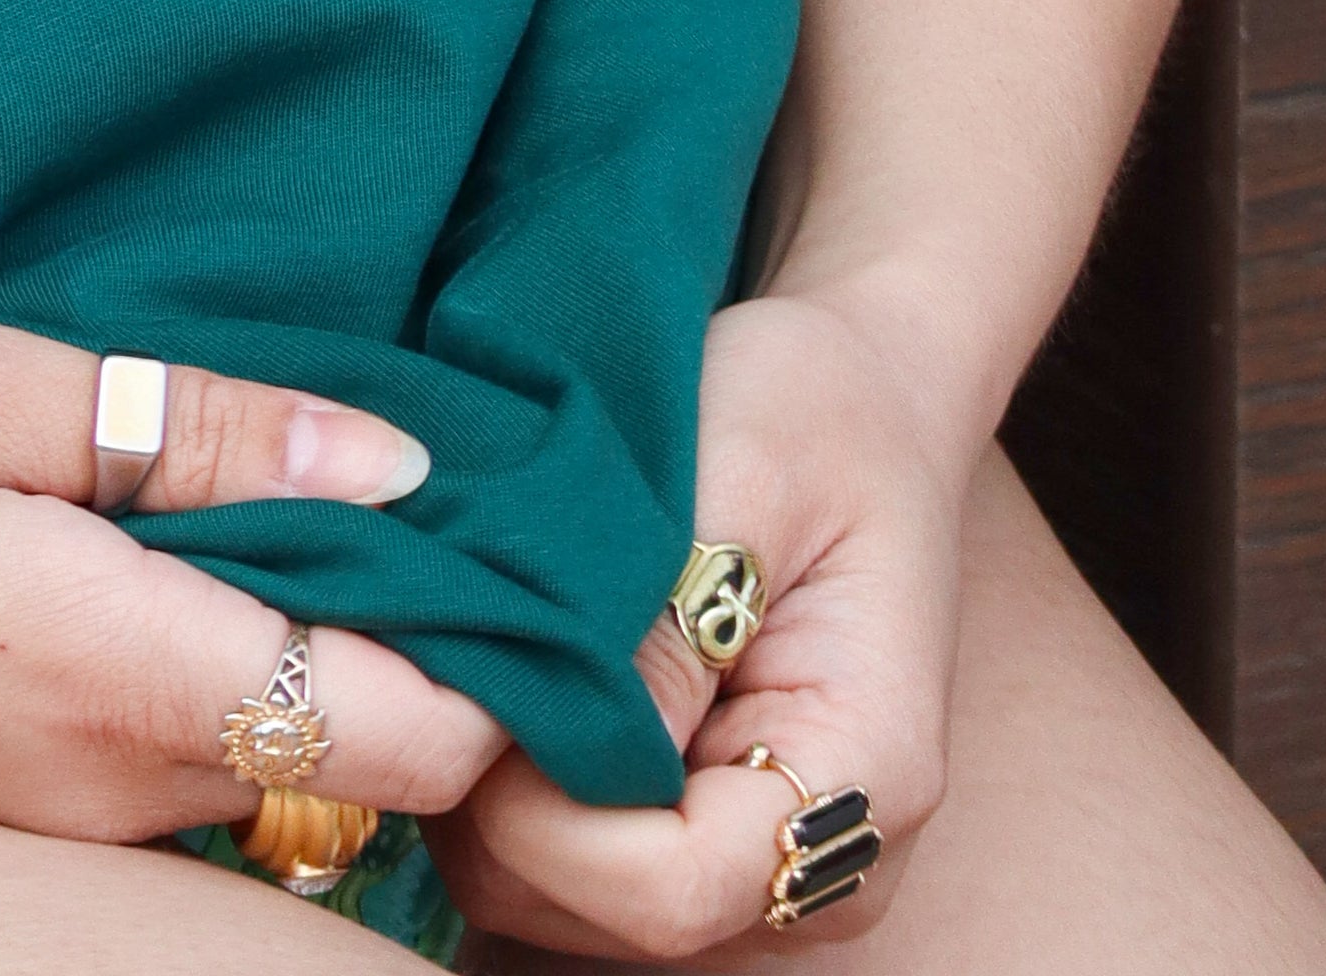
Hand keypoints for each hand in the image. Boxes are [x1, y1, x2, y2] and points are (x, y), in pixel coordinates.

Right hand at [0, 300, 505, 848]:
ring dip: (324, 640)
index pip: (419, 730)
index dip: (500, 632)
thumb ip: (192, 434)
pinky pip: (181, 759)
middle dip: (430, 627)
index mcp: (106, 668)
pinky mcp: (0, 809)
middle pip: (370, 759)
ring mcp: (48, 818)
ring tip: (299, 477)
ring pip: (279, 761)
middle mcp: (103, 786)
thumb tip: (403, 466)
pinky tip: (180, 536)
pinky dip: (227, 662)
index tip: (511, 498)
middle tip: (427, 460)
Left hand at [431, 287, 968, 956]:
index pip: (673, 892)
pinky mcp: (706, 849)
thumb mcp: (742, 463)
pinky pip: (569, 880)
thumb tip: (552, 737)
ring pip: (565, 914)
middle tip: (458, 647)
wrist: (866, 401)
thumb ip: (660, 613)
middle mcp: (825, 865)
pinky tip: (509, 684)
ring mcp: (767, 874)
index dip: (546, 817)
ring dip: (495, 801)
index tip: (486, 683)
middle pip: (606, 924)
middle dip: (501, 806)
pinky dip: (511, 801)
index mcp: (867, 773)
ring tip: (487, 649)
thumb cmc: (813, 411)